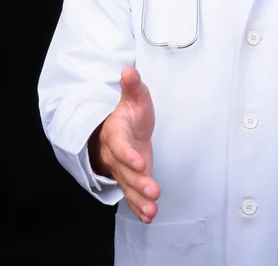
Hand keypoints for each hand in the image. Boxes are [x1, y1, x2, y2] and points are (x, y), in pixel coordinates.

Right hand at [88, 65, 159, 223]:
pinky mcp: (129, 177)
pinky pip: (131, 194)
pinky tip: (149, 216)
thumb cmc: (129, 112)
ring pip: (128, 185)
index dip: (128, 154)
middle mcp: (115, 153)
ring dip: (139, 199)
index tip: (140, 162)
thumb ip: (132, 86)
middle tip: (153, 191)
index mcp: (115, 131)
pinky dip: (139, 207)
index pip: (119, 144)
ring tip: (152, 210)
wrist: (122, 127)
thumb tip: (129, 70)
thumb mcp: (134, 96)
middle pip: (124, 170)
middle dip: (138, 182)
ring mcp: (121, 168)